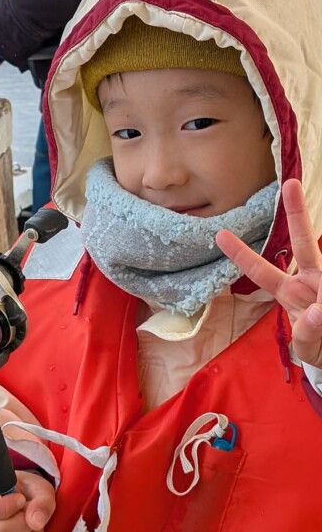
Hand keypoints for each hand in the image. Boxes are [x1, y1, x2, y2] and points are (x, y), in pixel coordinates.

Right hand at [0, 470, 55, 531]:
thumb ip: (41, 501)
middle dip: (26, 525)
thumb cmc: (29, 491)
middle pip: (0, 531)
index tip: (21, 500)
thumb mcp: (40, 488)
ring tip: (38, 528)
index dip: (4, 506)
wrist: (29, 500)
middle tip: (35, 515)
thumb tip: (36, 522)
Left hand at [216, 179, 321, 367]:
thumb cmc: (319, 347)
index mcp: (290, 293)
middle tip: (290, 184)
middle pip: (303, 243)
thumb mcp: (307, 346)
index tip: (220, 235)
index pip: (261, 272)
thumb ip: (306, 334)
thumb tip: (317, 312)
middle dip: (297, 213)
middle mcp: (310, 280)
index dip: (241, 255)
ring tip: (319, 315)